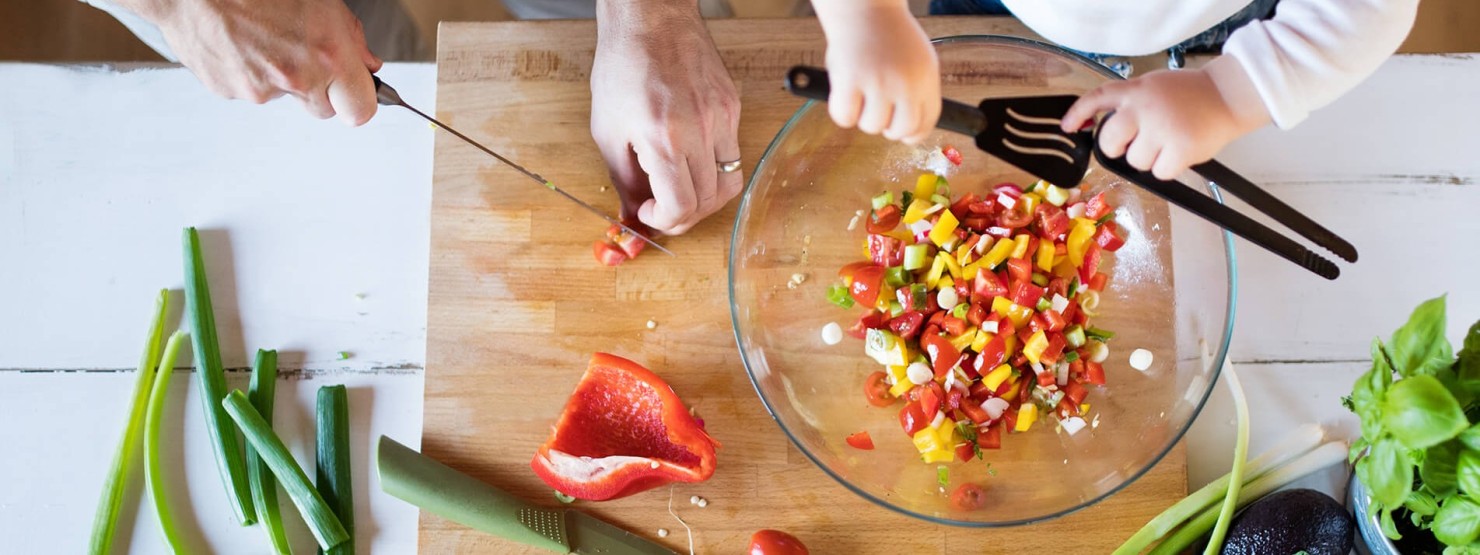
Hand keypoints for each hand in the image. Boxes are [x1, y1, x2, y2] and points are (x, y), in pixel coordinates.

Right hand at [120, 0, 381, 124]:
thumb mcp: (321, 0)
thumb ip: (350, 38)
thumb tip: (367, 63)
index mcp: (327, 55)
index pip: (360, 111)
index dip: (357, 100)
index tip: (353, 90)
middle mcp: (295, 78)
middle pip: (322, 110)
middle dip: (319, 88)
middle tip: (303, 53)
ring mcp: (259, 89)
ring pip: (283, 97)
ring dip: (280, 76)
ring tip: (264, 36)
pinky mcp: (228, 91)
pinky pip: (250, 89)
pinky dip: (250, 71)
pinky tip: (242, 41)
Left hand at [590, 0, 741, 234]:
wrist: (651, 20)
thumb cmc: (623, 67)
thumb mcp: (607, 130)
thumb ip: (622, 180)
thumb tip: (632, 215)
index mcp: (665, 140)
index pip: (682, 207)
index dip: (665, 221)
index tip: (650, 213)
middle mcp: (701, 132)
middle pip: (709, 202)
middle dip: (684, 216)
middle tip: (664, 209)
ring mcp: (723, 118)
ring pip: (729, 182)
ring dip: (705, 198)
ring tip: (682, 190)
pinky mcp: (732, 107)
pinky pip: (733, 153)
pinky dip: (713, 167)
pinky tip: (691, 158)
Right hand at [814, 0, 938, 142]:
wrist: (864, 7)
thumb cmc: (888, 34)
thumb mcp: (917, 60)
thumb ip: (916, 91)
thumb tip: (909, 129)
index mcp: (926, 78)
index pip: (927, 122)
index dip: (913, 133)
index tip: (902, 134)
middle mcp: (906, 83)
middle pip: (900, 130)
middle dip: (887, 127)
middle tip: (876, 110)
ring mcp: (878, 83)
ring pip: (871, 126)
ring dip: (862, 115)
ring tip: (859, 92)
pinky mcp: (850, 81)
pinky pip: (845, 117)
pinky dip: (841, 111)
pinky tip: (843, 93)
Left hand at [1061, 67, 1268, 179]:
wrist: (1228, 96)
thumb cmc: (1190, 94)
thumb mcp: (1154, 86)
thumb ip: (1130, 102)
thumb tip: (1104, 128)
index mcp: (1136, 90)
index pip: (1097, 98)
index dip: (1078, 113)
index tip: (1067, 127)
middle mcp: (1144, 108)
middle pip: (1109, 141)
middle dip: (1116, 149)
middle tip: (1135, 144)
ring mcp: (1161, 129)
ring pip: (1135, 161)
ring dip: (1148, 159)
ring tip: (1168, 142)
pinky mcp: (1179, 149)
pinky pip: (1159, 173)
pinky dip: (1168, 169)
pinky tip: (1180, 153)